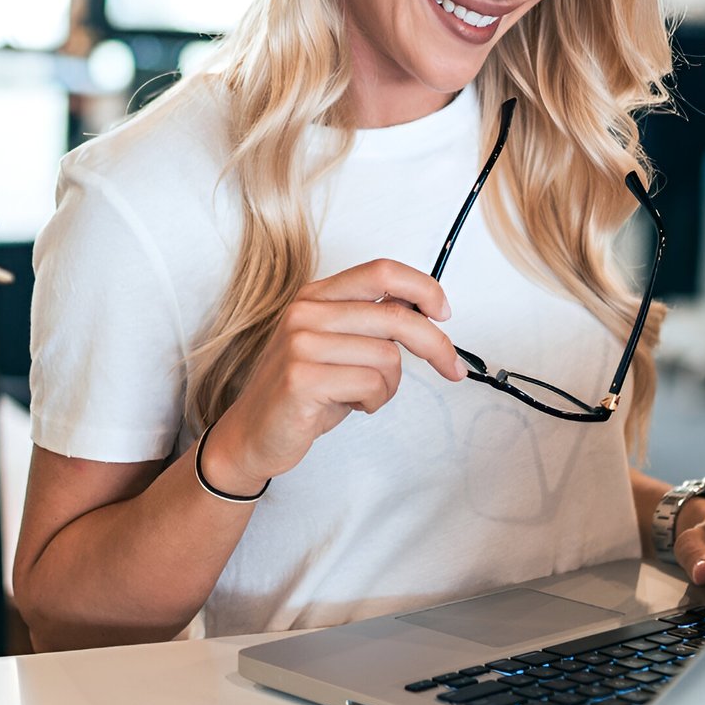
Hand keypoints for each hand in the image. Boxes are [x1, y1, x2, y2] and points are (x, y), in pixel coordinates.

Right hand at [200, 259, 464, 494]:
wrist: (252, 433)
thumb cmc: (303, 392)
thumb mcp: (339, 347)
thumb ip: (372, 323)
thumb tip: (424, 306)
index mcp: (316, 295)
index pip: (382, 271)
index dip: (423, 287)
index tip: (444, 311)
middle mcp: (306, 312)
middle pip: (396, 316)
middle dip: (435, 345)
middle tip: (452, 368)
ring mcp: (300, 343)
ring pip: (388, 356)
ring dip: (390, 386)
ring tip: (365, 395)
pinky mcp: (302, 378)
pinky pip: (371, 384)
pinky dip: (375, 401)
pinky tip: (353, 405)